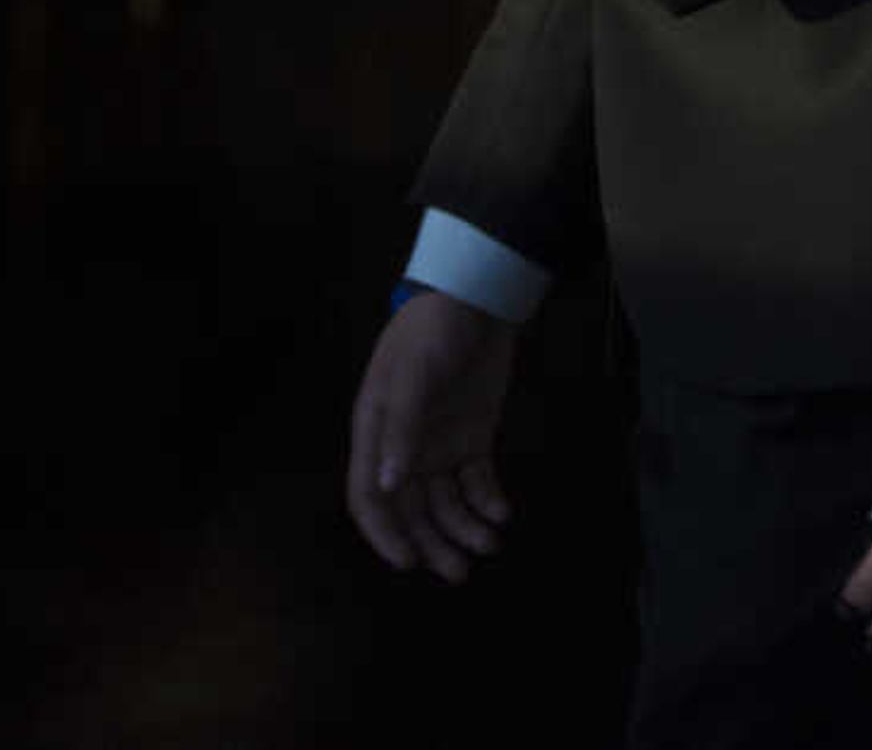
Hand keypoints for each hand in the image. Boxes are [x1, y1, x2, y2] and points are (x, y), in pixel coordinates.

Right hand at [346, 287, 520, 579]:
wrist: (477, 299)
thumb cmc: (433, 331)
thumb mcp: (414, 375)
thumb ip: (402, 429)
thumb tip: (389, 485)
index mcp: (376, 433)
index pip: (369, 497)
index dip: (384, 534)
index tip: (408, 563)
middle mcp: (404, 447)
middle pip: (412, 510)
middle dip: (432, 542)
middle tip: (459, 571)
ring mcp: (438, 444)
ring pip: (446, 502)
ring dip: (464, 528)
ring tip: (489, 544)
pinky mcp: (472, 438)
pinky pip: (476, 481)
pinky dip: (487, 501)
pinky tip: (502, 512)